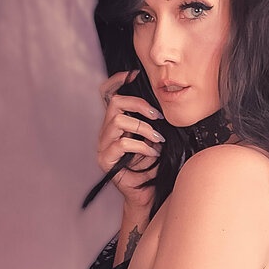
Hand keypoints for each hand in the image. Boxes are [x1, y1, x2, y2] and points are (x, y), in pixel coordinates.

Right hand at [97, 69, 164, 211]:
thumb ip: (153, 123)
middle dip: (139, 104)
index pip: (108, 94)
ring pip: (118, 120)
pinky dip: (141, 146)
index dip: (117, 81)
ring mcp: (103, 145)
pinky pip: (122, 144)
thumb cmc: (152, 166)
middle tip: (157, 116)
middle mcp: (106, 131)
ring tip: (157, 139)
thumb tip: (165, 106)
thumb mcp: (154, 139)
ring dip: (143, 128)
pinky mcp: (105, 159)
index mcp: (115, 123)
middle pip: (115, 103)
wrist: (146, 194)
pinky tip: (153, 153)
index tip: (134, 74)